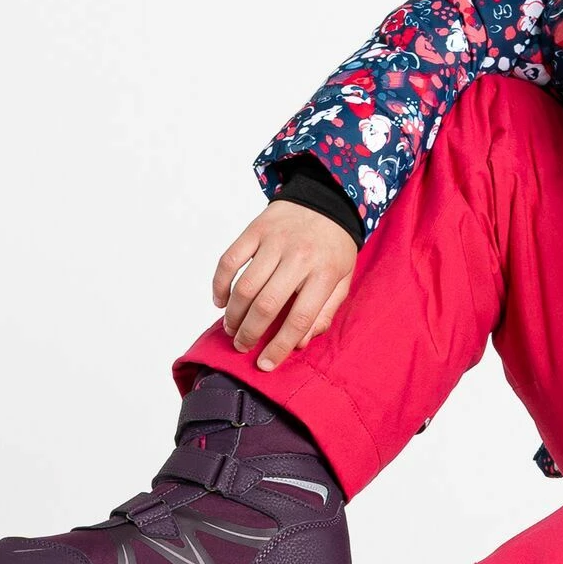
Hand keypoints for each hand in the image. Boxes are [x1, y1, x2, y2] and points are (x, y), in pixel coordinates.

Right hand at [212, 200, 359, 370]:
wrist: (326, 199)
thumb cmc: (334, 247)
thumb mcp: (343, 280)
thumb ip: (325, 312)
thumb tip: (299, 343)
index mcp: (324, 273)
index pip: (300, 318)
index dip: (280, 346)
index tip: (265, 364)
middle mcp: (298, 258)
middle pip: (267, 305)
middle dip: (250, 334)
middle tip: (242, 347)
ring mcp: (274, 242)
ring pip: (245, 286)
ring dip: (234, 314)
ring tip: (232, 329)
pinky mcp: (254, 230)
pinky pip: (229, 260)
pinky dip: (220, 284)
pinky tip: (220, 301)